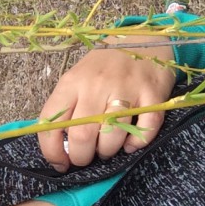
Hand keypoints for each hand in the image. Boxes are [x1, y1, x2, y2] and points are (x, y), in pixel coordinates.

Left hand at [38, 35, 176, 171]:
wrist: (143, 42)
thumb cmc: (103, 67)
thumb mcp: (76, 79)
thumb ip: (67, 108)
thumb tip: (60, 147)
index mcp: (71, 83)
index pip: (51, 123)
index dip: (52, 151)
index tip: (60, 163)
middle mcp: (96, 85)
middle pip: (82, 135)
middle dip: (81, 157)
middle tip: (85, 158)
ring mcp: (126, 88)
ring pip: (112, 136)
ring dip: (107, 152)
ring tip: (106, 149)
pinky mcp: (153, 94)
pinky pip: (145, 130)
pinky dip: (136, 143)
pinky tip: (130, 143)